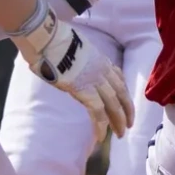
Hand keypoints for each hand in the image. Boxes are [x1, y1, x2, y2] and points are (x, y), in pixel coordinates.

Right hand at [14, 4, 132, 136]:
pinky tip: (100, 137)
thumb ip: (78, 59)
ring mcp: (95, 79)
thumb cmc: (52, 40)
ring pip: (113, 105)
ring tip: (120, 135)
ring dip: (118, 122)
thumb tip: (68, 63)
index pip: (119, 78)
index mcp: (100, 59)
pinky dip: (100, 126)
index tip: (126, 104)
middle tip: (128, 125)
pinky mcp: (84, 90)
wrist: (47, 36)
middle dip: (126, 111)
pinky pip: (97, 112)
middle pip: (121, 94)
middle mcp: (102, 69)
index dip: (124, 94)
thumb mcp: (73, 48)